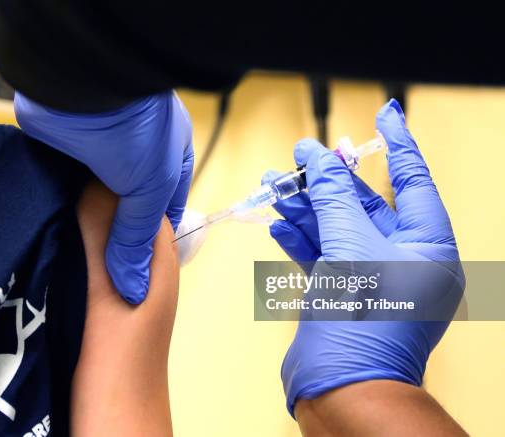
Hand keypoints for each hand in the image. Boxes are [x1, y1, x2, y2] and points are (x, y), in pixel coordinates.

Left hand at [15, 91, 192, 303]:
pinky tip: (57, 234)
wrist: (80, 83)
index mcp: (170, 156)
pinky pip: (65, 186)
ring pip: (95, 197)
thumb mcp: (150, 189)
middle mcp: (136, 153)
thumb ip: (138, 239)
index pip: (167, 207)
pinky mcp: (65, 149)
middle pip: (128, 205)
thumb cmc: (137, 132)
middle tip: (105, 273)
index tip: (140, 269)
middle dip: (117, 233)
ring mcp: (99, 150)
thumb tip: (133, 290)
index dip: (157, 239)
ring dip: (87, 222)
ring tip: (78, 262)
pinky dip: (62, 207)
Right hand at [266, 99, 463, 414]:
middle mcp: (404, 260)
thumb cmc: (364, 321)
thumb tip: (318, 156)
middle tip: (299, 158)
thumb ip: (334, 196)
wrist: (342, 388)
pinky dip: (300, 239)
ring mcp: (371, 278)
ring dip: (305, 209)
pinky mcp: (342, 294)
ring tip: (274, 186)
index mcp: (428, 245)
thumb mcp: (351, 245)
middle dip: (328, 183)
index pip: (414, 181)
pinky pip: (322, 256)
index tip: (386, 114)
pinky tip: (279, 224)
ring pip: (336, 230)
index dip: (398, 144)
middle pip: (364, 206)